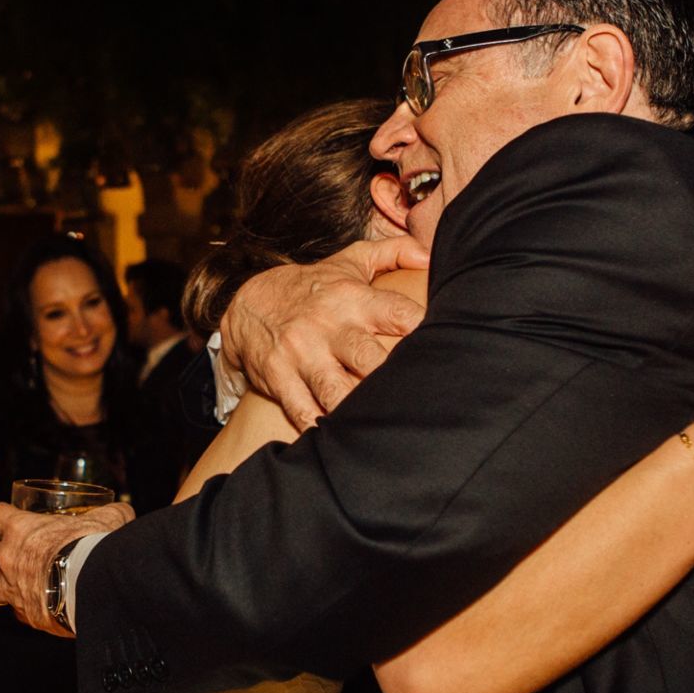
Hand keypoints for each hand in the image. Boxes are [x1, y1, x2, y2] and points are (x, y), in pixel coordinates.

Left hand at [0, 500, 135, 635]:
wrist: (93, 587)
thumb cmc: (93, 546)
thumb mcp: (106, 519)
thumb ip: (111, 513)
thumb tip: (123, 511)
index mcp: (21, 529)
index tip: (5, 516)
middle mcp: (8, 558)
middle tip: (9, 551)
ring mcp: (12, 589)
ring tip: (9, 585)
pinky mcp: (26, 614)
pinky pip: (15, 613)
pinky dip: (22, 609)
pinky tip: (36, 607)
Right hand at [219, 236, 429, 428]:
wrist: (248, 305)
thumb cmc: (312, 287)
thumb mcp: (347, 262)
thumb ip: (391, 253)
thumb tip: (431, 255)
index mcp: (352, 297)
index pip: (398, 313)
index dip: (424, 332)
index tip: (446, 350)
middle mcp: (327, 325)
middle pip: (369, 359)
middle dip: (393, 381)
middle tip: (419, 401)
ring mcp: (300, 353)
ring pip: (335, 390)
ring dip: (358, 411)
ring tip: (383, 426)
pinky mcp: (278, 377)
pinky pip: (301, 410)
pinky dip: (319, 428)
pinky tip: (340, 439)